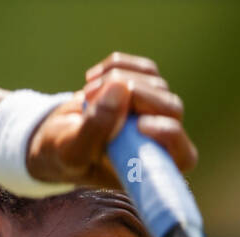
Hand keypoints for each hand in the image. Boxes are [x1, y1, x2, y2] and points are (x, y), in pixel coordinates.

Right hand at [27, 51, 197, 188]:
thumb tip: (122, 88)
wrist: (55, 137)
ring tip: (87, 92)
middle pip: (171, 109)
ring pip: (156, 84)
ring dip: (118, 79)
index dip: (169, 135)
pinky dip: (117, 65)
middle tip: (94, 95)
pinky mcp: (144, 89)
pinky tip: (92, 77)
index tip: (140, 126)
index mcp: (148, 168)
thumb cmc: (64, 154)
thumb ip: (95, 127)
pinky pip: (144, 68)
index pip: (183, 155)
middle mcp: (157, 141)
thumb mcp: (72, 148)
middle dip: (136, 96)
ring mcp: (153, 113)